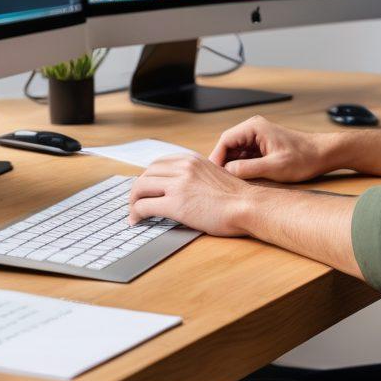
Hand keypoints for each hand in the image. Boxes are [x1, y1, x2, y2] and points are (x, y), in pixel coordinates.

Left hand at [128, 154, 255, 235]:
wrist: (247, 206)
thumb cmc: (236, 197)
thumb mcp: (213, 175)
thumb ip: (196, 175)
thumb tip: (182, 187)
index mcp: (191, 160)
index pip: (158, 164)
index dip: (148, 177)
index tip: (145, 189)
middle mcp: (183, 167)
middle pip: (146, 174)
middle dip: (137, 189)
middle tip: (136, 202)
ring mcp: (178, 184)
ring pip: (140, 187)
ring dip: (133, 201)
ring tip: (134, 213)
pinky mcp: (176, 204)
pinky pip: (144, 205)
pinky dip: (136, 213)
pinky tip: (136, 221)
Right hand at [208, 116, 332, 182]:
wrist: (323, 154)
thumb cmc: (304, 158)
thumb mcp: (274, 167)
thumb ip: (248, 169)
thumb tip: (227, 171)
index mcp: (254, 127)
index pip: (225, 140)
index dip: (216, 158)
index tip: (214, 175)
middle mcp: (253, 128)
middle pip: (228, 145)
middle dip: (222, 163)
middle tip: (218, 182)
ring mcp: (257, 136)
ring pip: (235, 151)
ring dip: (231, 165)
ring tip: (228, 183)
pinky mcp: (262, 145)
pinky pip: (244, 155)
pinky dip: (240, 166)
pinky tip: (241, 179)